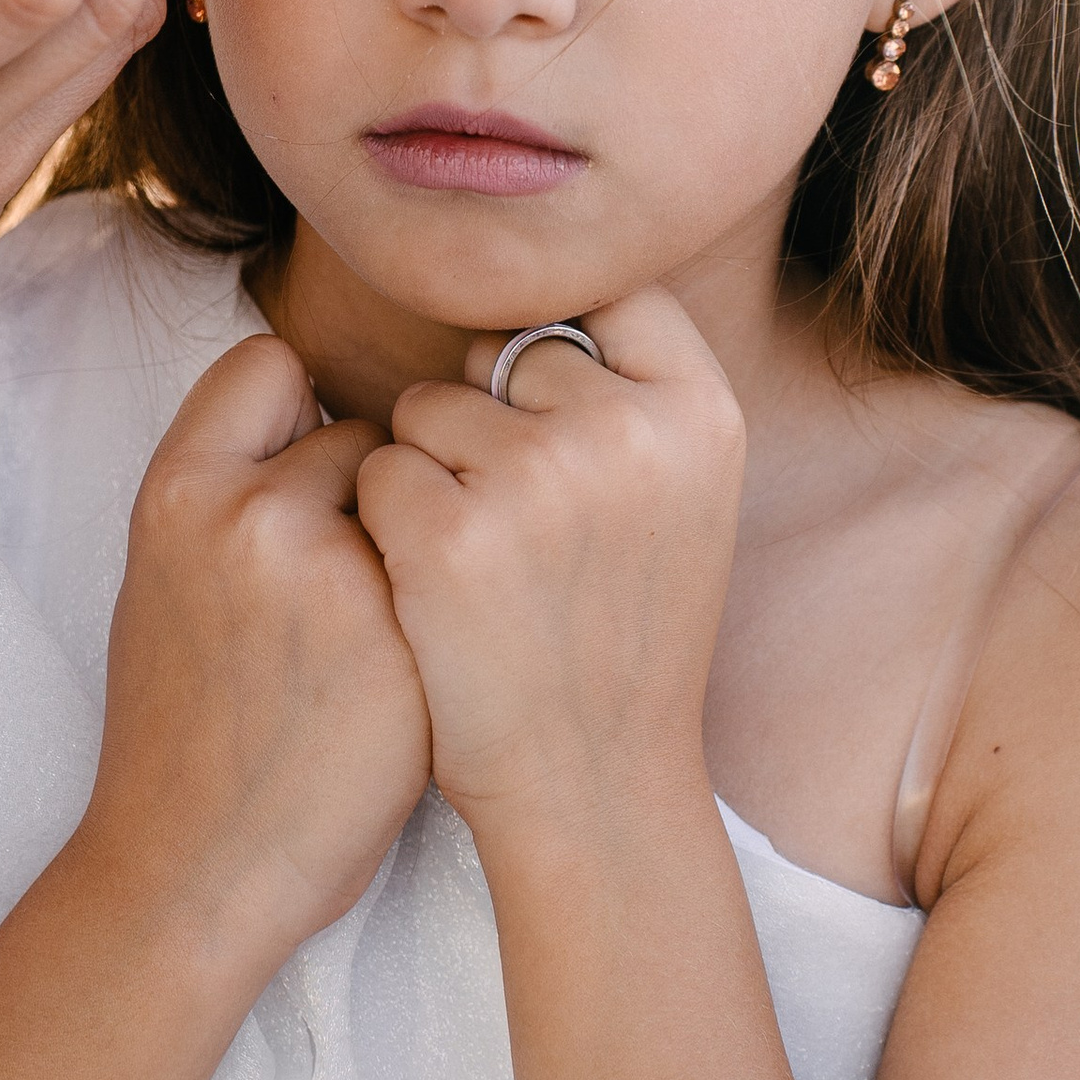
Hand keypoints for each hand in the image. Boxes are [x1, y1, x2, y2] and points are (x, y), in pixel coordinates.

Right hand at [85, 338, 431, 969]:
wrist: (199, 865)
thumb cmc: (189, 724)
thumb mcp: (163, 579)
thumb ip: (229, 491)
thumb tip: (319, 412)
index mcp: (176, 492)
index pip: (268, 364)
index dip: (299, 413)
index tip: (308, 473)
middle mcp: (250, 516)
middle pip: (361, 432)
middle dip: (372, 492)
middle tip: (347, 587)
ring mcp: (334, 575)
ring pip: (424, 498)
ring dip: (421, 546)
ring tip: (381, 635)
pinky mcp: (408, 635)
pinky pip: (462, 567)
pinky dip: (452, 606)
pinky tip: (421, 668)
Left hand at [355, 295, 744, 839]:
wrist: (592, 782)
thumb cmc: (620, 632)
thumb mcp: (680, 499)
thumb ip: (633, 395)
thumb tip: (544, 303)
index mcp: (701, 411)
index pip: (606, 297)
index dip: (559, 355)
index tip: (554, 428)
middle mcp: (627, 428)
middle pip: (501, 350)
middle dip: (487, 423)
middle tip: (527, 533)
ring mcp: (536, 476)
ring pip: (426, 409)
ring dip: (430, 475)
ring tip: (488, 570)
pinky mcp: (448, 532)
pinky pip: (378, 470)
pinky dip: (387, 527)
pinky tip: (434, 592)